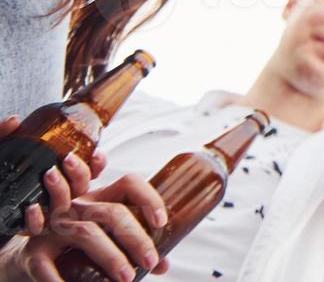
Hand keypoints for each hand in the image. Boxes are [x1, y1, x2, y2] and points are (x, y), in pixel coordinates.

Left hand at [0, 115, 105, 236]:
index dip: (98, 164)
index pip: (90, 171)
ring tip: (49, 174)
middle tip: (68, 159)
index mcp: (60, 175)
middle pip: (82, 187)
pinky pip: (38, 228)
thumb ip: (3, 133)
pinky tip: (31, 207)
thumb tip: (15, 120)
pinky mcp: (25, 226)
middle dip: (80, 173)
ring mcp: (44, 211)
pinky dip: (37, 218)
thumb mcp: (1, 149)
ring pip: (64, 206)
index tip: (96, 153)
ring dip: (61, 190)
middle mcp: (56, 194)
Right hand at [7, 173, 168, 281]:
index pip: (128, 184)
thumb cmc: (74, 246)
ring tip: (127, 278)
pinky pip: (48, 265)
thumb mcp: (103, 239)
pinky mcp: (36, 253)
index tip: (161, 222)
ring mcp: (55, 229)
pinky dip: (61, 280)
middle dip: (135, 237)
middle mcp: (78, 209)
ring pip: (87, 233)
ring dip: (111, 256)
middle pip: (112, 212)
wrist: (28, 257)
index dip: (148, 198)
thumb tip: (163, 265)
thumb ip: (132, 247)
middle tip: (150, 261)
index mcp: (99, 201)